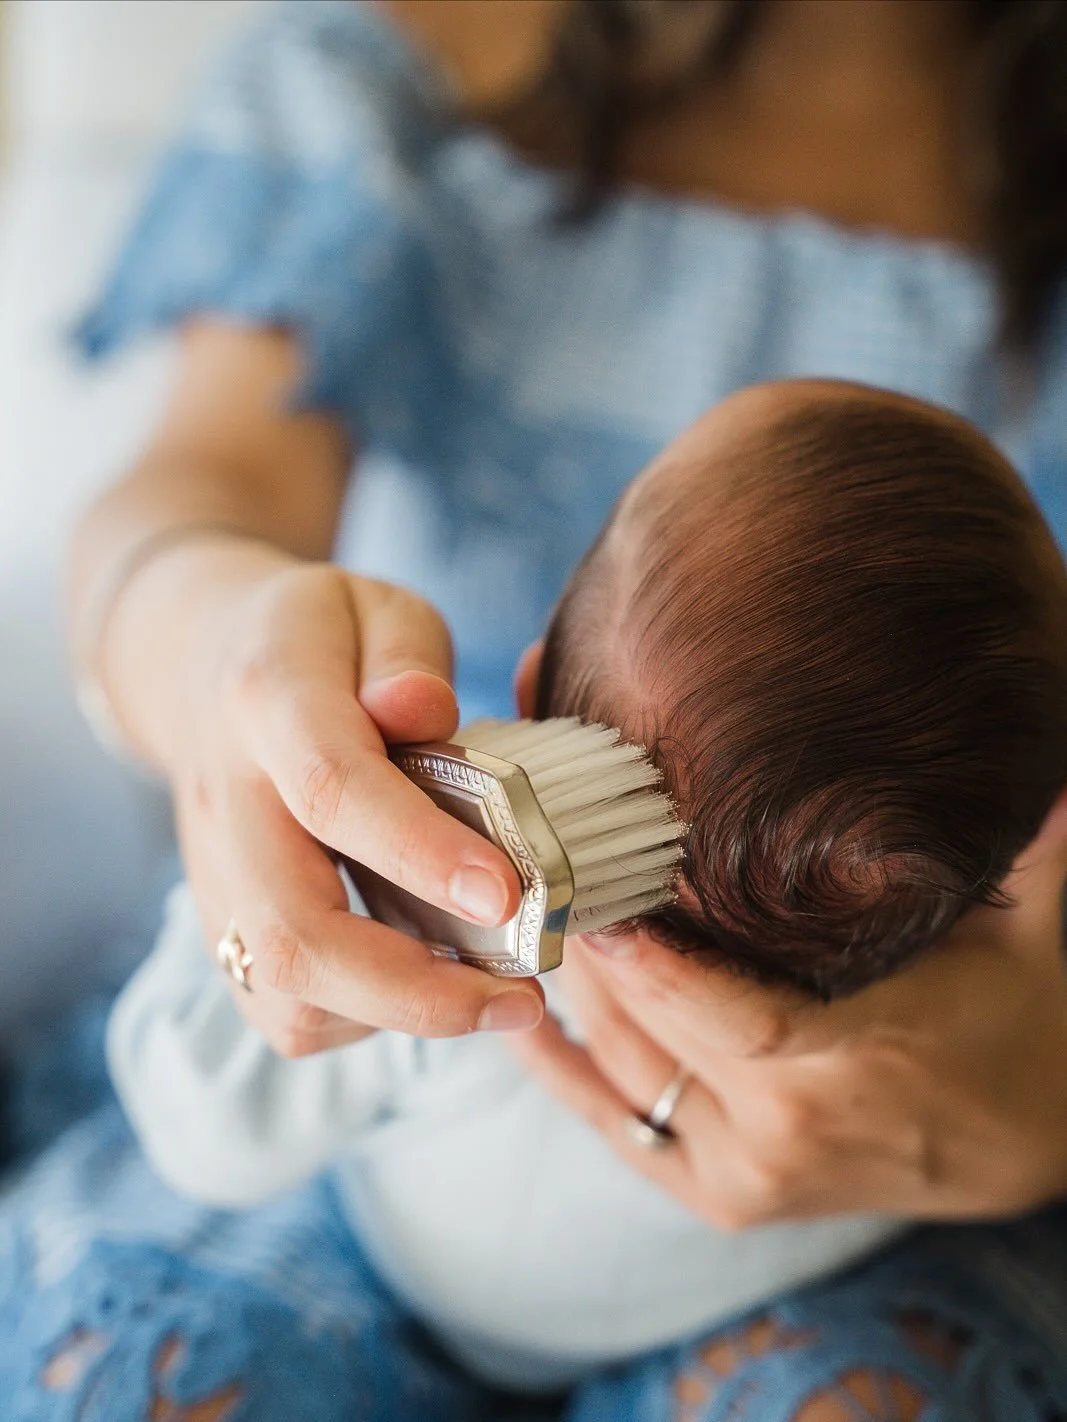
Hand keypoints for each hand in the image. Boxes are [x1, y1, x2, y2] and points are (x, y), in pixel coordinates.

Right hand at [174, 555, 542, 1054]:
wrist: (205, 665)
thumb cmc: (321, 637)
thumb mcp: (375, 608)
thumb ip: (407, 658)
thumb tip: (425, 711)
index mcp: (267, 703)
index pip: (332, 789)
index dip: (419, 850)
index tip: (508, 894)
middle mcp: (228, 801)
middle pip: (293, 931)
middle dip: (414, 989)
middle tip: (523, 996)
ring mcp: (214, 873)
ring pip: (280, 989)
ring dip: (393, 1015)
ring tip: (490, 993)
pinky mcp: (222, 921)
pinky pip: (277, 1007)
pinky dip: (359, 1018)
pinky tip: (423, 981)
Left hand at [512, 829, 1066, 1225]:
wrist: (1021, 1139)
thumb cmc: (1013, 1013)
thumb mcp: (1026, 928)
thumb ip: (1015, 848)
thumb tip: (1015, 759)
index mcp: (862, 1055)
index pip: (742, 1018)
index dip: (657, 964)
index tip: (595, 895)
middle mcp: (790, 1127)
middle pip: (653, 1027)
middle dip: (589, 934)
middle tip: (536, 848)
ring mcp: (748, 1172)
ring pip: (621, 1062)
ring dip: (570, 980)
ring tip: (528, 898)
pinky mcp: (721, 1196)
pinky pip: (615, 1123)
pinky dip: (560, 1067)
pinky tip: (517, 1013)